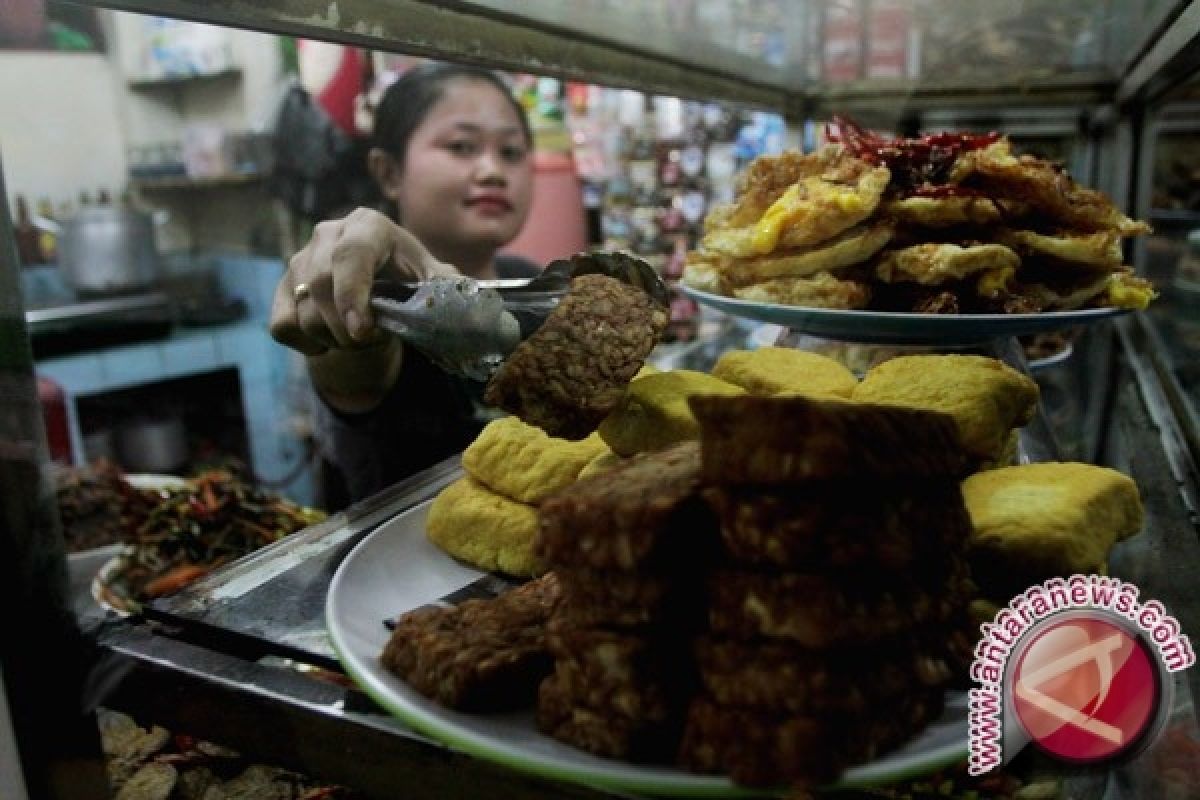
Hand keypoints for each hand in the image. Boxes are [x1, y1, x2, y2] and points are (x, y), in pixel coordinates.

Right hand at [270, 207, 457, 354]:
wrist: (378, 282)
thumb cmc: (409, 275)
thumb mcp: (432, 276)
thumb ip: (447, 285)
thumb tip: (464, 297)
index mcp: (368, 225)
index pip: (350, 255)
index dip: (352, 295)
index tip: (362, 331)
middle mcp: (328, 234)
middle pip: (320, 285)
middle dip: (346, 328)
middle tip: (370, 342)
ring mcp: (300, 259)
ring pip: (302, 311)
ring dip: (332, 339)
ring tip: (358, 339)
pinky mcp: (284, 287)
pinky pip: (282, 326)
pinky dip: (306, 345)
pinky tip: (330, 341)